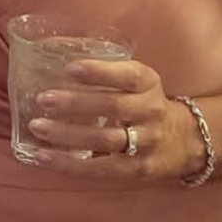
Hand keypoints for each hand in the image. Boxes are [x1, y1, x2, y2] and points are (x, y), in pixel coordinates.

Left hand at [26, 56, 206, 183]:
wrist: (184, 142)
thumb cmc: (144, 104)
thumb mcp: (136, 82)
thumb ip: (104, 71)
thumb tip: (48, 51)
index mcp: (148, 83)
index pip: (128, 75)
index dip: (100, 72)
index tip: (70, 68)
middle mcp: (150, 111)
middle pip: (114, 107)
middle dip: (76, 103)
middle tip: (43, 99)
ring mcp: (146, 143)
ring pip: (106, 140)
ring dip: (67, 134)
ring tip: (37, 127)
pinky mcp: (136, 169)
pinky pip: (99, 168)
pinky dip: (67, 163)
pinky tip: (41, 156)